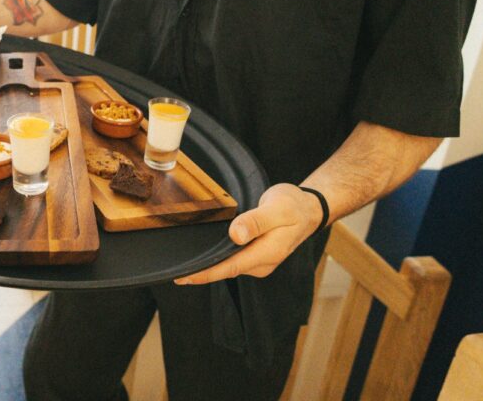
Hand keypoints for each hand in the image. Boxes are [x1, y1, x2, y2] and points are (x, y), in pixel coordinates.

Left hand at [174, 183, 322, 284]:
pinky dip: (217, 260)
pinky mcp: (256, 255)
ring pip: (229, 266)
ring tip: (183, 265)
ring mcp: (259, 261)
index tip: (184, 277)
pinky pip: (233, 260)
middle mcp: (263, 262)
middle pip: (226, 270)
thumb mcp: (277, 208)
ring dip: (208, 267)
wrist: (308, 209)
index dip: (206, 274)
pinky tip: (203, 256)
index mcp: (268, 252)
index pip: (231, 267)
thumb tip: (237, 235)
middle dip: (201, 273)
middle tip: (174, 271)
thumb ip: (256, 221)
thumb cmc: (293, 206)